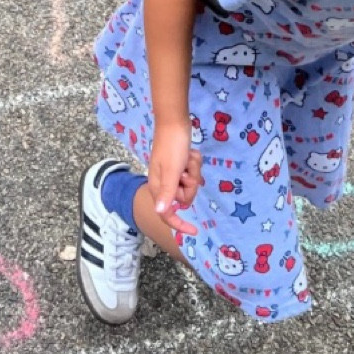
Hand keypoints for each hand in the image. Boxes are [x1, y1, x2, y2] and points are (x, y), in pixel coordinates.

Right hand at [147, 121, 201, 237]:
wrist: (174, 122)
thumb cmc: (171, 146)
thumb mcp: (171, 171)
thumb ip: (167, 192)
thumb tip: (160, 213)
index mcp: (157, 188)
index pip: (167, 214)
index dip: (180, 224)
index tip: (195, 231)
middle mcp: (164, 183)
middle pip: (184, 197)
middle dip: (190, 183)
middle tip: (187, 170)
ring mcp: (172, 174)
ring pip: (190, 184)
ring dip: (193, 171)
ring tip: (188, 158)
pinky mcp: (180, 166)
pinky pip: (192, 172)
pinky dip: (194, 164)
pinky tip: (189, 153)